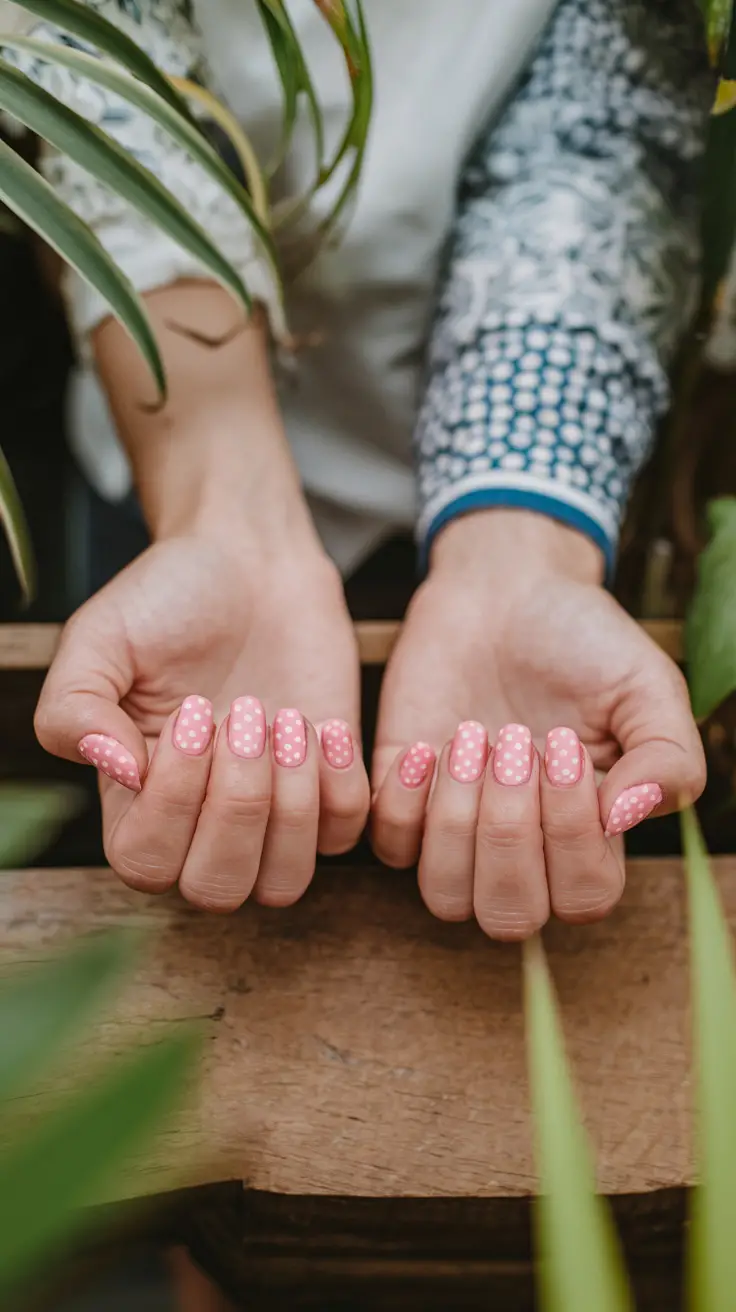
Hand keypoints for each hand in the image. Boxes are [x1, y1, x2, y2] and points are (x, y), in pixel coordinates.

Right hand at [35, 532, 368, 909]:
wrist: (251, 560)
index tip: (193, 710)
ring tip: (286, 719)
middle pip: (217, 889)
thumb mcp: (98, 638)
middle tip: (245, 713)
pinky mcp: (330, 791)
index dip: (174, 803)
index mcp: (135, 801)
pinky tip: (324, 723)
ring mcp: (270, 814)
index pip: (147, 864)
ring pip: (284, 882)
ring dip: (292, 803)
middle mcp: (201, 822)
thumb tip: (118, 772)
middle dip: (238, 805)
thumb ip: (73, 710)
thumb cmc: (168, 598)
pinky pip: (345, 837)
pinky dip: (341, 785)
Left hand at [371, 510, 705, 938]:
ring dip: (455, 821)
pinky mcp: (402, 797)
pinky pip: (389, 845)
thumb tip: (626, 819)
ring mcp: (457, 828)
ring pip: (443, 894)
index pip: (582, 897)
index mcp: (589, 837)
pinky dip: (406, 800)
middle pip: (508, 915)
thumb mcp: (648, 687)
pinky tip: (430, 740)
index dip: (571, 837)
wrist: (507, 588)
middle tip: (514, 741)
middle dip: (509, 833)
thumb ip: (668, 758)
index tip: (563, 744)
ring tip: (472, 737)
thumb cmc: (584, 642)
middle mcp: (522, 848)